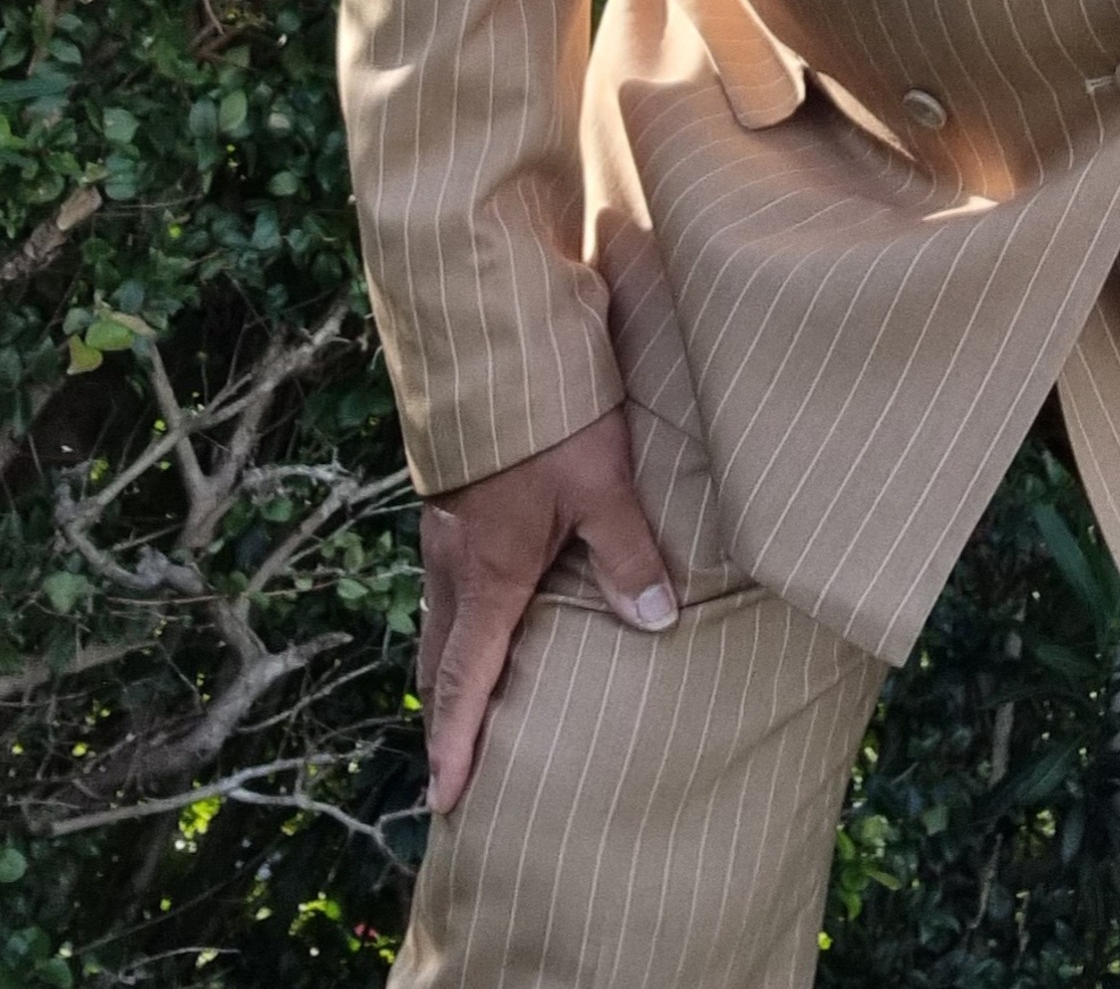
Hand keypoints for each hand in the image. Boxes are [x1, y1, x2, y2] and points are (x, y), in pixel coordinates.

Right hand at [417, 404, 676, 813]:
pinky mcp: (451, 493)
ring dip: (454, 658)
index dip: (456, 744)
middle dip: (446, 713)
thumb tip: (656, 622)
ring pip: (443, 612)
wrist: (491, 340)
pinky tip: (487, 597)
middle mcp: (456, 560)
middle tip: (453, 761)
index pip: (466, 681)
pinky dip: (461, 607)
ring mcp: (446, 526)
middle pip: (442, 656)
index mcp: (489, 574)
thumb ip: (627, 554)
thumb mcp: (600, 485)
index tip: (444, 801)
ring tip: (469, 691)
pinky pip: (450, 572)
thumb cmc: (546, 417)